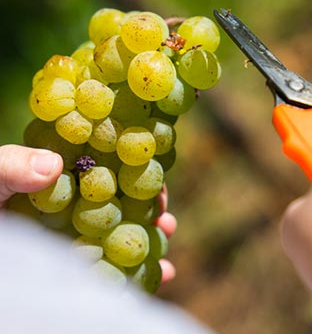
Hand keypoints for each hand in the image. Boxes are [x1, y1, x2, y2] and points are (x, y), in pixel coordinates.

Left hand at [0, 144, 176, 283]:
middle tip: (165, 211)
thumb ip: (8, 166)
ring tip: (168, 234)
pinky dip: (139, 270)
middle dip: (147, 205)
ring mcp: (74, 238)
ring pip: (120, 232)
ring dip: (149, 234)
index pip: (102, 169)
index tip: (153, 174)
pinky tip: (162, 273)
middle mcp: (70, 209)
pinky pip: (113, 267)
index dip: (130, 169)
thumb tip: (52, 165)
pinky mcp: (74, 266)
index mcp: (56, 183)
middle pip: (119, 201)